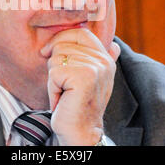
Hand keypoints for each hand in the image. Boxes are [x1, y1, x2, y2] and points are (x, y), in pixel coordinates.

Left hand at [40, 28, 120, 144]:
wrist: (82, 132)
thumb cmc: (79, 104)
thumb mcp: (90, 78)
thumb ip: (99, 60)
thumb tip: (115, 45)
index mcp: (105, 58)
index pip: (80, 32)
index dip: (61, 38)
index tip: (49, 52)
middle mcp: (103, 61)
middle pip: (63, 44)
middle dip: (55, 65)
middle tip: (65, 85)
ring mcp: (95, 68)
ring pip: (56, 58)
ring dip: (54, 78)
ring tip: (66, 92)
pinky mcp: (83, 78)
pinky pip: (54, 73)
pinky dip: (53, 88)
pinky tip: (63, 99)